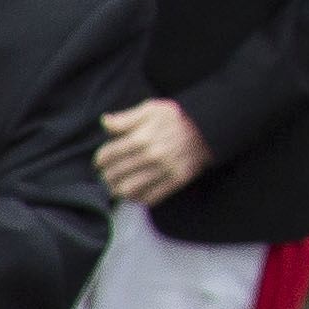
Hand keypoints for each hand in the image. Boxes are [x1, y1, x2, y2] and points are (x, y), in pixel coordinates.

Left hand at [93, 95, 212, 208]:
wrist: (209, 127)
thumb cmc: (177, 117)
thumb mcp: (151, 109)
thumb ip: (126, 118)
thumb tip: (104, 122)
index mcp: (142, 137)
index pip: (108, 155)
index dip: (99, 160)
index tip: (100, 162)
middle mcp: (151, 156)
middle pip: (115, 174)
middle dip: (106, 176)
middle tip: (106, 175)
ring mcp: (165, 170)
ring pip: (129, 190)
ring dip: (117, 190)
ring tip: (115, 187)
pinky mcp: (177, 180)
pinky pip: (150, 198)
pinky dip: (138, 198)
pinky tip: (134, 193)